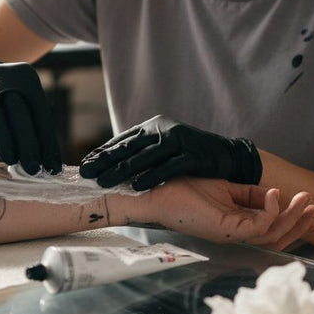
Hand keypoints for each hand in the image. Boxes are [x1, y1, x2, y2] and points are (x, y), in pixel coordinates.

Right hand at [0, 59, 61, 174]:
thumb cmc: (6, 100)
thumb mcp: (25, 103)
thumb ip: (37, 129)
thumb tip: (50, 165)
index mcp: (26, 78)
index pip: (41, 114)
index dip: (48, 143)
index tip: (52, 168)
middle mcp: (4, 77)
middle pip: (18, 112)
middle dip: (27, 144)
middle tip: (33, 169)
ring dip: (3, 140)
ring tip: (12, 161)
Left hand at [80, 115, 261, 189]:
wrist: (228, 156)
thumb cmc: (191, 156)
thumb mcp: (164, 150)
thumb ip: (142, 153)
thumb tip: (112, 167)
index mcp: (154, 126)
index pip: (122, 140)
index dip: (103, 153)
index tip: (85, 165)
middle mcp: (164, 129)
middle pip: (130, 147)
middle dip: (106, 161)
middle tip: (87, 174)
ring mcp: (180, 140)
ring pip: (146, 156)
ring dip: (123, 170)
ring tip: (105, 182)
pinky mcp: (194, 154)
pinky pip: (168, 166)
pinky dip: (151, 176)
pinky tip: (136, 186)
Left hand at [147, 177, 313, 248]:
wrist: (159, 189)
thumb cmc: (186, 188)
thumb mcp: (228, 188)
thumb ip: (252, 195)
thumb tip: (277, 195)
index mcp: (237, 226)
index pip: (272, 231)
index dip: (294, 223)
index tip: (312, 210)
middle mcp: (236, 234)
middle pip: (276, 237)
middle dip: (298, 223)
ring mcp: (231, 235)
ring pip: (271, 235)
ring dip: (290, 217)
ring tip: (303, 199)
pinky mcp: (225, 231)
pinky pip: (256, 227)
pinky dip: (270, 212)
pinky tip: (275, 195)